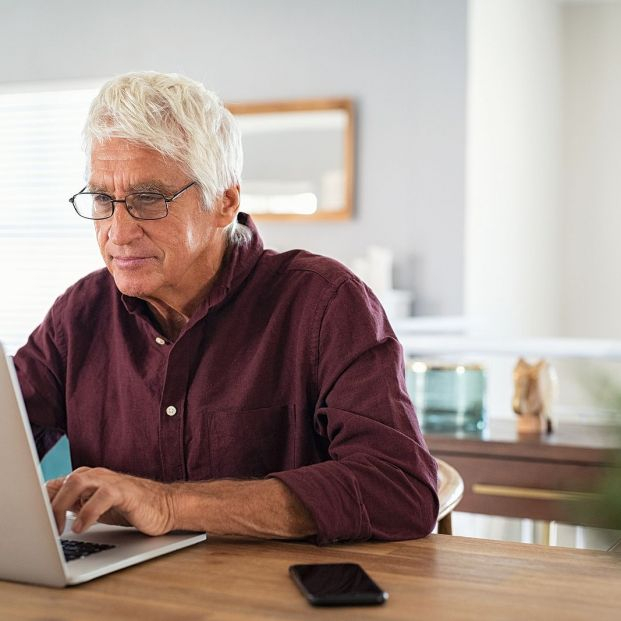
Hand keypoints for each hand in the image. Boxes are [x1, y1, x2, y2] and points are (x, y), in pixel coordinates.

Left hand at [46, 467, 175, 535]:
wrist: (165, 507)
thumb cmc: (132, 507)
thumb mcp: (98, 507)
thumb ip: (76, 504)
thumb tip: (49, 509)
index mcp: (90, 479)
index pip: (58, 483)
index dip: (43, 501)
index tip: (38, 523)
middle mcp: (99, 476)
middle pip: (65, 481)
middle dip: (50, 505)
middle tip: (48, 528)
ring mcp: (112, 481)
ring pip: (79, 482)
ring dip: (63, 505)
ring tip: (61, 528)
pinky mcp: (126, 492)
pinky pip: (102, 496)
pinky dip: (87, 513)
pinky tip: (82, 527)